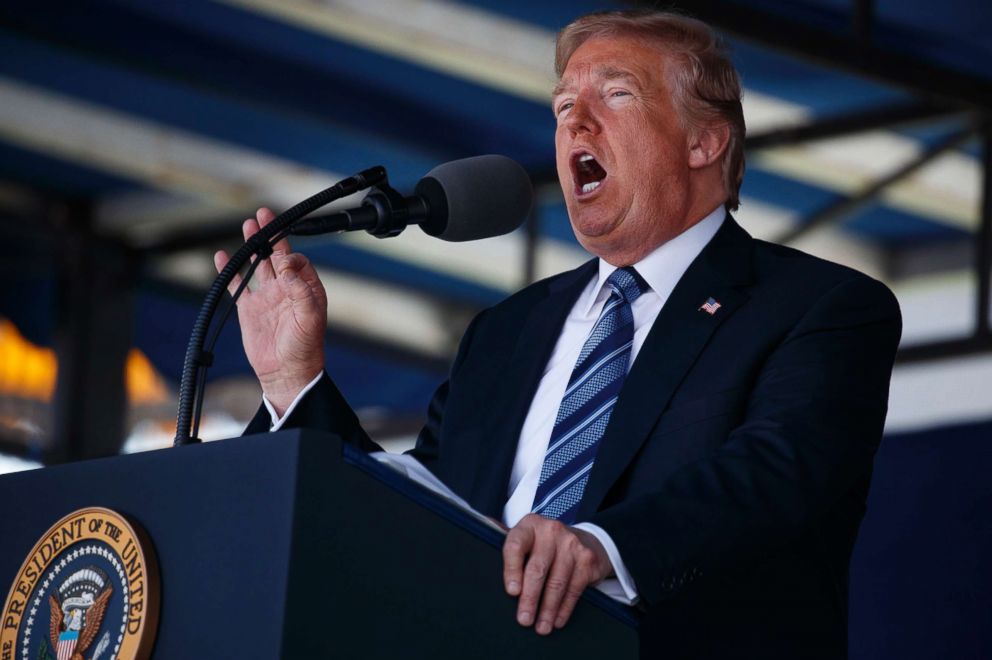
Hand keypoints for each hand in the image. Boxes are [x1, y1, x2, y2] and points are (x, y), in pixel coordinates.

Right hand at [213, 208, 327, 413]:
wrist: (286, 373)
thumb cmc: (305, 348)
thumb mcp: (309, 316)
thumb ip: (300, 289)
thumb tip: (287, 265)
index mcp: (305, 289)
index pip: (297, 260)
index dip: (288, 251)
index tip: (281, 255)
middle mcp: (287, 289)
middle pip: (277, 255)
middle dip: (270, 235)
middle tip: (262, 214)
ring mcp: (267, 298)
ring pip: (258, 265)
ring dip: (253, 246)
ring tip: (248, 226)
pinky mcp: (250, 309)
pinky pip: (238, 285)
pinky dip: (230, 271)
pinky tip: (222, 256)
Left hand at [502, 514, 612, 634]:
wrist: (586, 540)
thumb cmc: (545, 544)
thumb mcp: (527, 537)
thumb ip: (508, 541)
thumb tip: (478, 534)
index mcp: (530, 525)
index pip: (516, 545)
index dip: (512, 569)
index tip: (511, 592)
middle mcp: (551, 530)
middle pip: (537, 568)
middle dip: (529, 598)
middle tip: (523, 620)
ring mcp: (571, 543)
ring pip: (557, 582)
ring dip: (547, 609)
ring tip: (541, 627)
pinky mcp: (587, 559)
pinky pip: (574, 588)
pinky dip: (564, 608)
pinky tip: (557, 620)